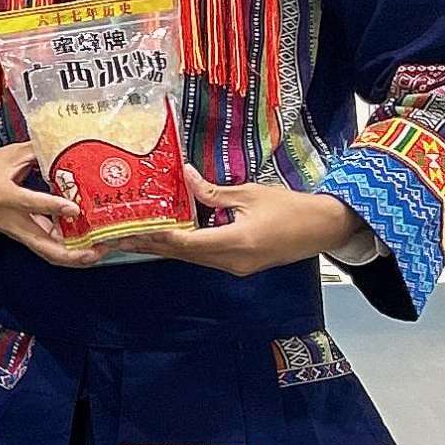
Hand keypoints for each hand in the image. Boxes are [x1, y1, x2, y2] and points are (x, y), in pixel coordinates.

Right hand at [0, 141, 101, 268]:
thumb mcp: (10, 154)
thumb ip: (38, 151)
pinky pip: (47, 246)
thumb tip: (66, 146)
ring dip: (74, 256)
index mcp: (3, 194)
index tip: (75, 208)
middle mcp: (11, 220)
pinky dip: (68, 248)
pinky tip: (87, 244)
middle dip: (71, 254)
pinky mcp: (24, 235)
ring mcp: (18, 232)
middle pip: (42, 246)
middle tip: (96, 250)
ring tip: (99, 251)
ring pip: (47, 252)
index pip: (29, 203)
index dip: (53, 206)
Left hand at [146, 168, 365, 276]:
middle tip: (120, 238)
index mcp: (235, 243)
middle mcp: (232, 261)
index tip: (130, 232)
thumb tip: (186, 177)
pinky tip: (170, 236)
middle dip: (151, 245)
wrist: (324, 229)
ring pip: (193, 258)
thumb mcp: (251, 193)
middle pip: (183, 254)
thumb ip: (215, 191)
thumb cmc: (292, 208)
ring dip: (166, 248)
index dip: (156, 237)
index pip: (185, 243)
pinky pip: (206, 257)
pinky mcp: (241, 264)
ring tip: (137, 237)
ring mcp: (237, 266)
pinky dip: (186, 247)